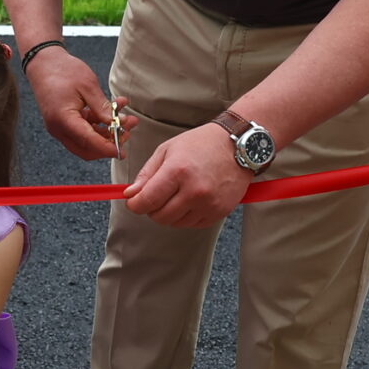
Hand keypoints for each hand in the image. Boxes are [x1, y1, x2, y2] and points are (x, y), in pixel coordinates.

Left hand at [124, 122, 256, 226]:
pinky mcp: (219, 212)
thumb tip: (131, 194)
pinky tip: (190, 200)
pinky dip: (186, 216)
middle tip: (156, 196)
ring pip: (175, 223)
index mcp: (177, 171)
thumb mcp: (167, 150)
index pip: (147, 201)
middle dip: (152, 209)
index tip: (133, 202)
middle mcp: (194, 190)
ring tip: (176, 194)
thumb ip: (146, 174)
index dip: (135, 205)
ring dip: (169, 213)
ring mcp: (208, 203)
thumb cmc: (200, 144)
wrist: (237, 146)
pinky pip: (193, 224)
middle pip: (160, 216)